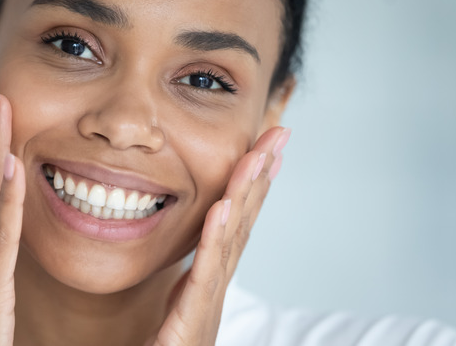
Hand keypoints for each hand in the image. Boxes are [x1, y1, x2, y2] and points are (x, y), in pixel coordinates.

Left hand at [151, 127, 289, 345]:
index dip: (251, 184)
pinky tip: (224, 206)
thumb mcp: (176, 311)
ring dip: (247, 194)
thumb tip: (194, 251)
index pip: (233, 224)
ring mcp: (208, 305)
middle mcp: (215, 290)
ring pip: (231, 241)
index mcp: (209, 282)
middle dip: (262, 176)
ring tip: (260, 155)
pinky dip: (216, 237)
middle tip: (280, 134)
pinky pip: (206, 273)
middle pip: (243, 223)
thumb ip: (188, 282)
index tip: (263, 147)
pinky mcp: (192, 322)